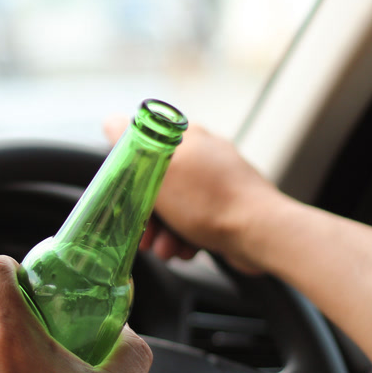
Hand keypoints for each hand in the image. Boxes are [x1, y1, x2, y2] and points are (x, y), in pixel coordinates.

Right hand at [104, 116, 283, 273]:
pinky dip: (186, 238)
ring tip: (168, 251)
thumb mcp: (159, 168)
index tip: (123, 204)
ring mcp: (218, 182)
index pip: (142, 152)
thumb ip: (131, 143)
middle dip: (147, 216)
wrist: (262, 234)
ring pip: (174, 208)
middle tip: (143, 238)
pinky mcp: (229, 207)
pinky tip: (186, 251)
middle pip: (156, 185)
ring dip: (165, 233)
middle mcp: (203, 154)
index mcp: (186, 137)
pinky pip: (195, 222)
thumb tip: (109, 121)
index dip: (129, 181)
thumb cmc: (209, 201)